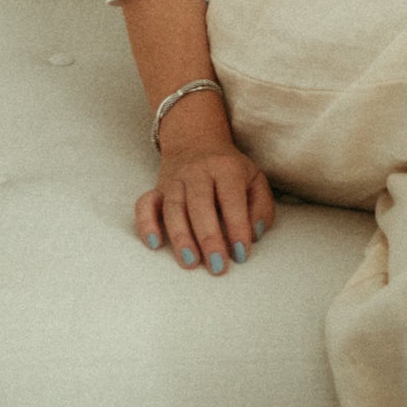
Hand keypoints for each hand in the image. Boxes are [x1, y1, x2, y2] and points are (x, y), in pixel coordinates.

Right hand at [138, 133, 275, 273]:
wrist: (197, 141)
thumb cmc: (230, 170)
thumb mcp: (255, 179)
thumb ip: (261, 207)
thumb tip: (255, 235)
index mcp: (226, 168)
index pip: (231, 199)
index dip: (237, 227)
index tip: (242, 254)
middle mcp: (197, 172)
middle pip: (200, 205)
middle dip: (209, 238)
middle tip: (217, 266)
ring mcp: (174, 180)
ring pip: (173, 208)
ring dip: (181, 237)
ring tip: (190, 262)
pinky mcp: (156, 189)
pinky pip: (145, 205)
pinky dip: (146, 224)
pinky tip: (154, 243)